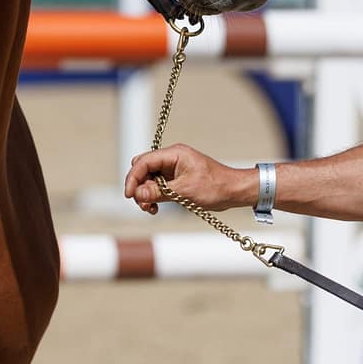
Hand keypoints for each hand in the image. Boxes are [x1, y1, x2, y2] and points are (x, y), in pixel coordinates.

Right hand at [124, 144, 247, 215]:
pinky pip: (156, 186)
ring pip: (148, 179)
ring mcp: (173, 168)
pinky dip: (153, 196)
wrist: (233, 192)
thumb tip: (137, 194)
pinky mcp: (175, 179)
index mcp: (174, 154)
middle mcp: (171, 158)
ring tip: (151, 209)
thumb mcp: (184, 191)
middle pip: (142, 169)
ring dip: (145, 194)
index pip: (144, 162)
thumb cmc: (214, 187)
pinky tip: (155, 208)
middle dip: (138, 187)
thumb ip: (159, 192)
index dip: (133, 178)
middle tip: (143, 204)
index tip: (129, 195)